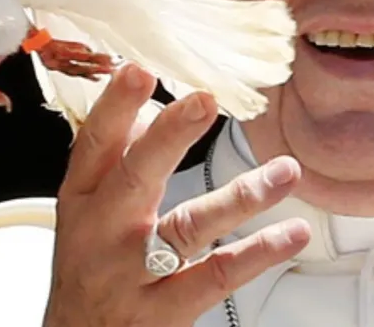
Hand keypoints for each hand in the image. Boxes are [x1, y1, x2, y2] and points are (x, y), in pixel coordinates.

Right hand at [44, 63, 310, 326]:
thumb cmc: (86, 271)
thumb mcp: (85, 212)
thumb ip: (115, 161)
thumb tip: (152, 109)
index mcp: (82, 200)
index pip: (94, 145)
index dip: (114, 107)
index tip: (138, 70)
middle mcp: (103, 233)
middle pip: (136, 179)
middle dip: (170, 139)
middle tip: (204, 102)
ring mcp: (134, 273)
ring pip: (190, 227)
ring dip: (242, 197)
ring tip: (286, 171)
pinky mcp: (164, 311)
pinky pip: (217, 276)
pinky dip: (258, 253)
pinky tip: (291, 233)